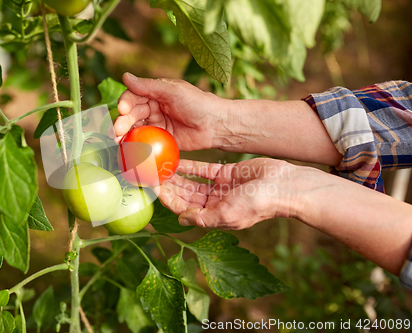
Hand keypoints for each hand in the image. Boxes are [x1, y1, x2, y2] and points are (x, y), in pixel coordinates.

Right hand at [114, 73, 227, 150]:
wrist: (216, 126)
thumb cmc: (198, 103)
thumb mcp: (173, 92)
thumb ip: (149, 86)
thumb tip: (125, 76)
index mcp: (155, 93)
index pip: (133, 96)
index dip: (126, 103)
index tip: (123, 109)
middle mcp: (153, 108)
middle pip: (132, 114)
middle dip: (123, 121)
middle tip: (117, 130)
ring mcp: (156, 125)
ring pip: (135, 128)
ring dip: (125, 134)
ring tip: (118, 141)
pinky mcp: (160, 139)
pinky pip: (144, 142)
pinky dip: (135, 145)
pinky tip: (128, 149)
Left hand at [157, 158, 296, 229]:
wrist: (286, 185)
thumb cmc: (260, 203)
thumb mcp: (228, 214)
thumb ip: (203, 218)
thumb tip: (181, 220)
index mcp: (215, 217)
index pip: (184, 209)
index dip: (168, 199)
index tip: (153, 189)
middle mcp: (215, 204)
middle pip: (185, 195)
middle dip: (168, 187)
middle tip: (151, 175)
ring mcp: (220, 188)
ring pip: (192, 182)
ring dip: (176, 176)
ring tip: (159, 167)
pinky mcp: (226, 173)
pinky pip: (204, 169)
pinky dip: (190, 166)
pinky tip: (176, 160)